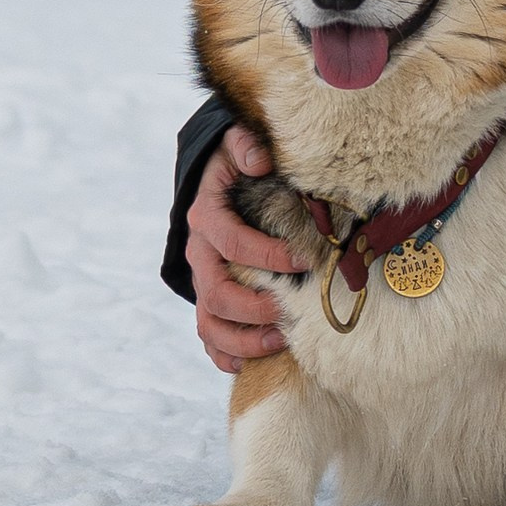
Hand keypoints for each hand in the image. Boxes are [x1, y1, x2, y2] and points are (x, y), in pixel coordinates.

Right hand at [186, 123, 308, 372]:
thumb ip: (246, 145)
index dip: (268, 255)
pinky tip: (255, 362)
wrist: (219, 181)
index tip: (307, 261)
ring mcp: (200, 280)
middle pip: (217, 293)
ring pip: (209, 323)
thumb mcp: (239, 143)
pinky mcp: (208, 299)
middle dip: (256, 307)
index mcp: (207, 216)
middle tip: (292, 312)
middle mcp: (198, 254)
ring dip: (243, 339)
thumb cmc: (239, 164)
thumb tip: (260, 158)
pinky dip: (227, 354)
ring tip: (281, 342)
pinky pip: (209, 336)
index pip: (233, 242)